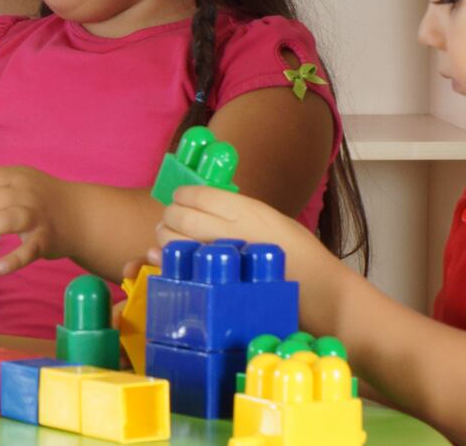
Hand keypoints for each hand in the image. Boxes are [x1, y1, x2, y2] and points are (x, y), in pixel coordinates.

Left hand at [151, 185, 347, 278]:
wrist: (323, 294)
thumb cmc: (299, 257)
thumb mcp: (271, 221)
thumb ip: (235, 214)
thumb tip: (196, 204)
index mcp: (248, 210)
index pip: (198, 194)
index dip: (182, 195)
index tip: (179, 199)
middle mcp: (233, 229)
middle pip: (180, 214)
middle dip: (169, 216)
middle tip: (170, 221)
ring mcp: (223, 256)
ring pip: (173, 239)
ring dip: (165, 237)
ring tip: (172, 240)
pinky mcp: (217, 281)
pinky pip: (180, 265)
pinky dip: (169, 261)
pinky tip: (175, 260)